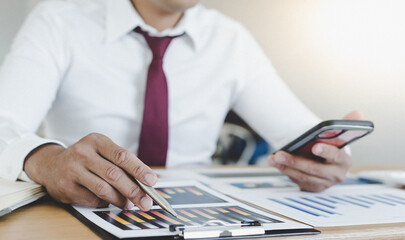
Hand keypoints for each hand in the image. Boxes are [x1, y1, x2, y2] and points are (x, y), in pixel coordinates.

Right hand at [24, 133, 156, 209]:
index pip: (122, 155)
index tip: (152, 181)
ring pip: (104, 189)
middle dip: (133, 190)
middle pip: (114, 174)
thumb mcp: (103, 153)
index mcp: (97, 141)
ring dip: (120, 200)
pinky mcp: (66, 187)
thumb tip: (148, 182)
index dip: (139, 169)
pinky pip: (92, 199)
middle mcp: (83, 153)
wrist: (51, 165)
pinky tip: (107, 200)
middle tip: (145, 202)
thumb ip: (123, 164)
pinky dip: (104, 202)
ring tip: (129, 204)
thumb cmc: (87, 159)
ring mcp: (72, 170)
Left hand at [267, 110, 362, 191]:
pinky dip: (285, 171)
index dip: (326, 152)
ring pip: (302, 176)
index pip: (336, 156)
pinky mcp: (313, 188)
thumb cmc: (331, 147)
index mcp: (343, 160)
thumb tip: (358, 113)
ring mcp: (324, 183)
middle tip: (280, 153)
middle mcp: (335, 174)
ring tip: (274, 157)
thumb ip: (348, 123)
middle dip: (295, 161)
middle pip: (314, 169)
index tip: (315, 147)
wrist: (328, 163)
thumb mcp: (339, 135)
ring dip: (285, 167)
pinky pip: (297, 181)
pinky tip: (276, 163)